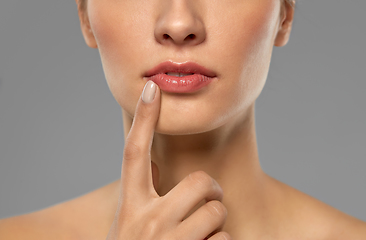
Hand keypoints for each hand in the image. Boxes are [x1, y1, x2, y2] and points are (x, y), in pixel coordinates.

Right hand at [106, 80, 230, 239]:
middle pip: (201, 183)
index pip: (133, 153)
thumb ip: (143, 193)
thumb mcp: (131, 223)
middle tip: (201, 207)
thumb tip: (152, 160)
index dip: (144, 119)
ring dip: (214, 227)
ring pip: (218, 213)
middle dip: (209, 194)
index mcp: (131, 206)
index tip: (152, 87)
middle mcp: (146, 221)